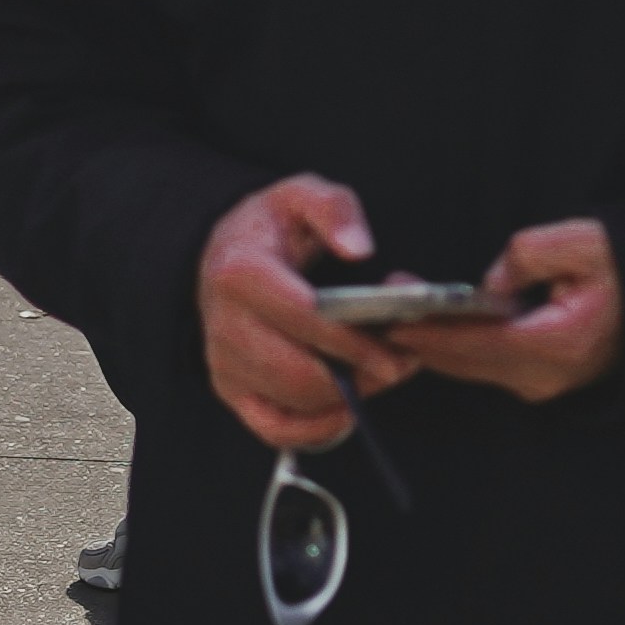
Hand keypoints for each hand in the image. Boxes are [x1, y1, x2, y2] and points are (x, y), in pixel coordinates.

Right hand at [199, 177, 410, 449]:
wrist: (222, 253)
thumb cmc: (272, 226)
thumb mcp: (300, 194)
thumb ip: (334, 209)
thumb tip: (359, 247)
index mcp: (241, 274)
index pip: (303, 319)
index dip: (352, 341)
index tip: (396, 350)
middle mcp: (224, 326)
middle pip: (296, 373)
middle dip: (356, 377)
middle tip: (402, 365)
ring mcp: (224, 364)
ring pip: (291, 404)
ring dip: (345, 400)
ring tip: (385, 375)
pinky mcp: (232, 390)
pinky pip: (274, 428)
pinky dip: (315, 431)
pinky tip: (349, 410)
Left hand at [387, 218, 622, 405]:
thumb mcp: (585, 242)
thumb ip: (529, 254)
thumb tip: (490, 281)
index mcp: (554, 345)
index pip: (476, 343)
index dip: (432, 332)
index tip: (393, 318)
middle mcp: (544, 377)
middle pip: (466, 363)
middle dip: (422, 337)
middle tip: (384, 308)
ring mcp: (544, 384)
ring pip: (474, 368)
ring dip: (438, 343)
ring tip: (405, 312)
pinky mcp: (542, 379)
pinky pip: (488, 367)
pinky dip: (460, 349)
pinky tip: (440, 328)